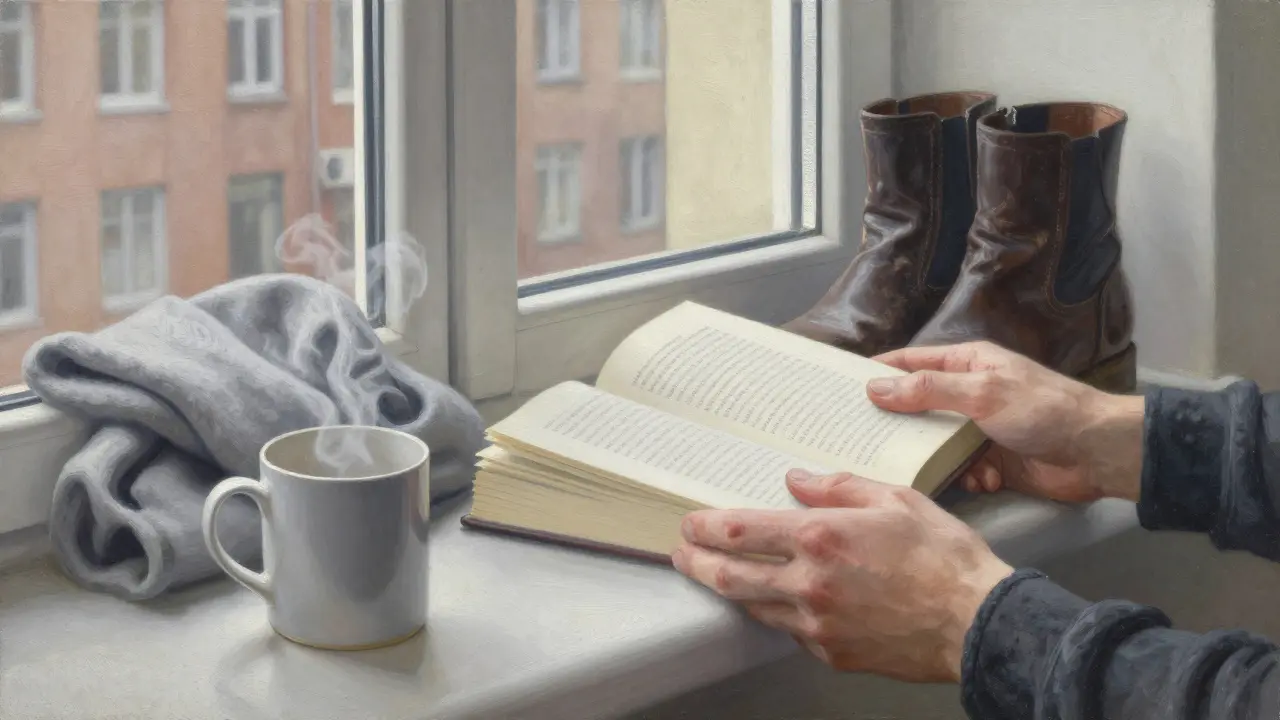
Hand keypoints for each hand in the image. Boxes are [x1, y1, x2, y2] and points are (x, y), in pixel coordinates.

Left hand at [673, 471, 1012, 682]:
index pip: (741, 531)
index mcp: (820, 537)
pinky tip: (779, 601)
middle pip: (731, 575)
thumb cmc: (943, 556)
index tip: (690, 523)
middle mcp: (809, 583)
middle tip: (681, 553)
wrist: (977, 620)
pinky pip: (790, 631)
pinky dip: (779, 612)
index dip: (706, 527)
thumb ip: (839, 487)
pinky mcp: (831, 652)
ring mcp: (817, 624)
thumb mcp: (895, 499)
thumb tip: (798, 479)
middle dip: (697, 563)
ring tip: (718, 576)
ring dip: (730, 589)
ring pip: (754, 606)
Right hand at [869, 341, 1144, 502]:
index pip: (911, 362)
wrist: (1097, 453)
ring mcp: (978, 429)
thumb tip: (876, 387)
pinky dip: (967, 478)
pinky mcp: (989, 461)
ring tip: (924, 468)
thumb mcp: (982, 393)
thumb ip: (928, 391)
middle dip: (895, 424)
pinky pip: (959, 470)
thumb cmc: (1044, 410)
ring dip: (934, 458)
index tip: (842, 388)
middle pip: (916, 407)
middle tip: (860, 439)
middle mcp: (968, 394)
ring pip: (934, 443)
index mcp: (967, 365)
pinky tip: (983, 480)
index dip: (877, 372)